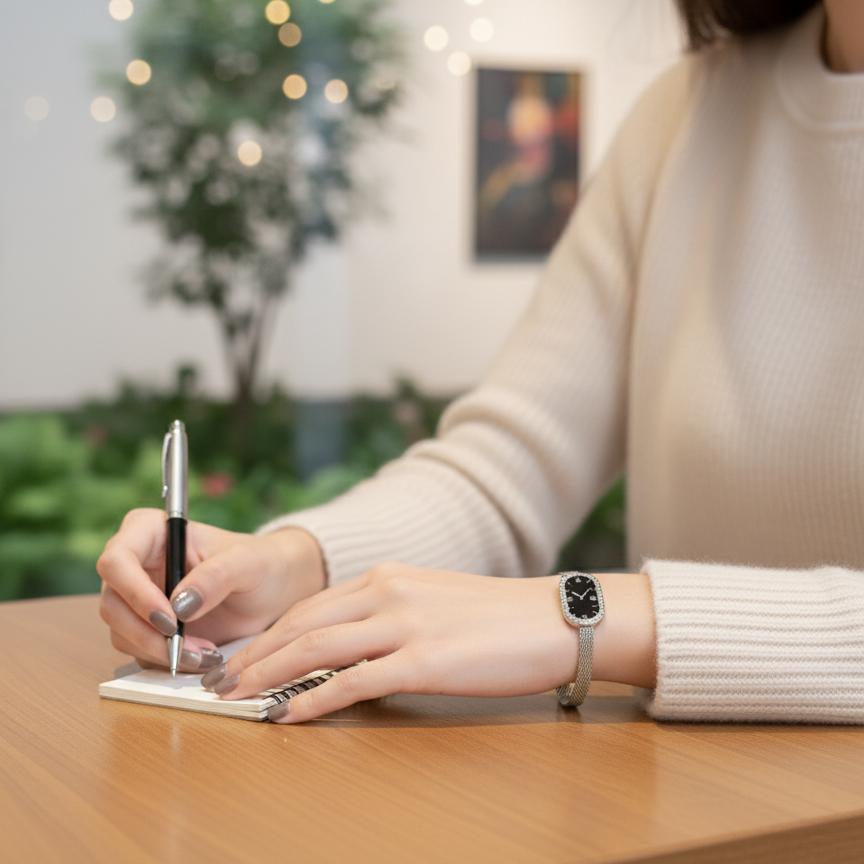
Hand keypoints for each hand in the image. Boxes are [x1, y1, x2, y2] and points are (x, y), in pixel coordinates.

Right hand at [97, 508, 325, 671]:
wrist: (270, 589)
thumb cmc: (259, 562)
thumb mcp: (247, 562)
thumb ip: (216, 576)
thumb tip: (179, 605)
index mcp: (151, 531)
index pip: (117, 559)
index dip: (135, 592)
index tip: (170, 619)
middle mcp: (136, 563)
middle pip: (112, 603)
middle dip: (147, 632)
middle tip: (185, 647)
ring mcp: (137, 597)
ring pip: (120, 632)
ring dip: (158, 650)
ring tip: (205, 653)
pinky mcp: (146, 626)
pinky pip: (138, 650)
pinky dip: (164, 660)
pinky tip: (200, 658)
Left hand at [202, 564, 578, 720]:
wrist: (554, 618)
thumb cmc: (499, 616)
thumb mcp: (434, 600)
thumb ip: (391, 613)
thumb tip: (353, 643)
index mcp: (389, 576)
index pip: (312, 605)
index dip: (269, 633)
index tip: (242, 656)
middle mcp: (388, 591)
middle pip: (301, 623)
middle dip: (254, 655)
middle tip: (221, 681)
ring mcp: (404, 624)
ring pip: (315, 648)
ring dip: (267, 675)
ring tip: (237, 698)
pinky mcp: (422, 661)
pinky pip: (351, 682)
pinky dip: (311, 699)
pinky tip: (287, 715)